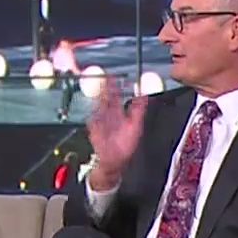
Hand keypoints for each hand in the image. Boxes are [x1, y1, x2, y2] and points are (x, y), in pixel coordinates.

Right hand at [85, 76, 146, 191]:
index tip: (115, 77)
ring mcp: (100, 120)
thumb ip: (139, 110)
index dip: (116, 86)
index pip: (116, 95)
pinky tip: (93, 105)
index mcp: (119, 113)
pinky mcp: (93, 128)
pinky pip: (92, 118)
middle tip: (104, 77)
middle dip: (105, 87)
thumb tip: (145, 96)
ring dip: (98, 96)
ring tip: (98, 87)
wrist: (114, 161)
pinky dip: (92, 112)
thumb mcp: (136, 126)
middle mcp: (109, 114)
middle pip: (106, 97)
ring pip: (98, 105)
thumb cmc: (126, 145)